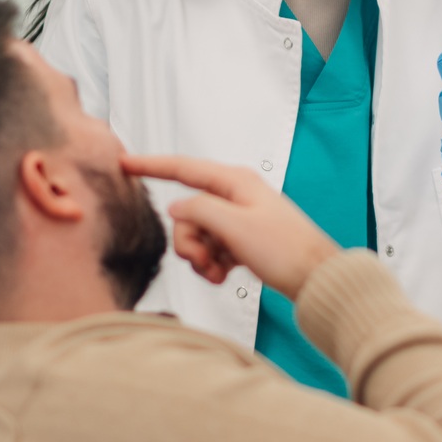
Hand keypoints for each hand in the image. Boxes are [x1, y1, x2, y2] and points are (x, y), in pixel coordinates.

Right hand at [121, 154, 336, 300]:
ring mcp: (240, 218)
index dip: (151, 165)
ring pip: (198, 234)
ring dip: (201, 257)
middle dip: (188, 241)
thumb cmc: (285, 251)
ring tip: (220, 271)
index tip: (125, 162)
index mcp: (235, 182)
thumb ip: (198, 211)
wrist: (316, 279)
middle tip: (205, 260)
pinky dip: (213, 264)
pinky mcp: (243, 240)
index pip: (183, 168)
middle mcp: (236, 195)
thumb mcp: (234, 227)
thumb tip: (176, 207)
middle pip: (187, 212)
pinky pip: (212, 248)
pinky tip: (225, 275)